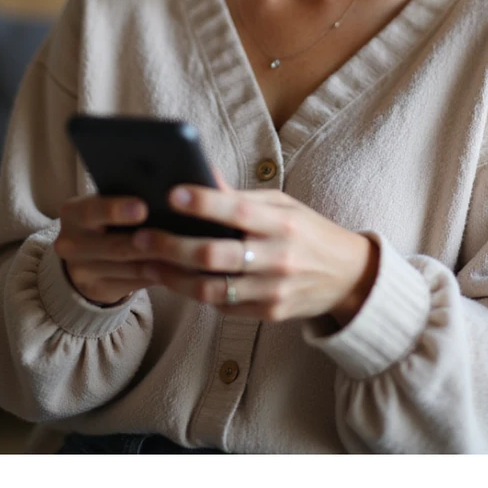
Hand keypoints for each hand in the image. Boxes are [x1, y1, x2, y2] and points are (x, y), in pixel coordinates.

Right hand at [54, 193, 173, 306]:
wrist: (84, 255)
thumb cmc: (107, 218)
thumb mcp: (105, 204)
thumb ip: (130, 195)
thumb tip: (172, 189)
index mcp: (73, 213)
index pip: (92, 211)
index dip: (116, 210)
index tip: (143, 207)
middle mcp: (71, 244)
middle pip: (114, 245)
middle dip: (148, 241)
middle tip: (175, 236)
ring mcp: (83, 272)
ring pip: (130, 267)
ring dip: (162, 261)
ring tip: (190, 252)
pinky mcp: (99, 290)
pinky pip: (136, 283)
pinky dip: (161, 274)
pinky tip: (183, 268)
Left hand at [134, 174, 379, 325]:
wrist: (346, 276)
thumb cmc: (306, 231)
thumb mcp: (282, 205)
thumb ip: (241, 196)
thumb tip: (200, 172)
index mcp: (282, 223)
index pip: (238, 212)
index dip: (204, 203)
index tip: (172, 193)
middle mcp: (278, 258)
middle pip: (215, 256)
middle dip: (172, 246)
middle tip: (140, 236)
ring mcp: (273, 290)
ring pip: (211, 288)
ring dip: (173, 276)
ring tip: (147, 262)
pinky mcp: (268, 314)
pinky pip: (222, 306)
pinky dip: (195, 293)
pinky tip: (173, 279)